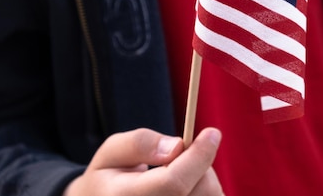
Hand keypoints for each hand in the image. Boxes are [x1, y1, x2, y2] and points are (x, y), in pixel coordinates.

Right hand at [63, 127, 222, 195]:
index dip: (198, 156)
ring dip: (205, 179)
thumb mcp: (112, 152)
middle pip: (200, 189)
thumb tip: (177, 146)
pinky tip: (186, 191)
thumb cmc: (110, 179)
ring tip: (178, 178)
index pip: (174, 183)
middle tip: (181, 157)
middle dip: (201, 164)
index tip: (212, 132)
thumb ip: (140, 143)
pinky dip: (207, 192)